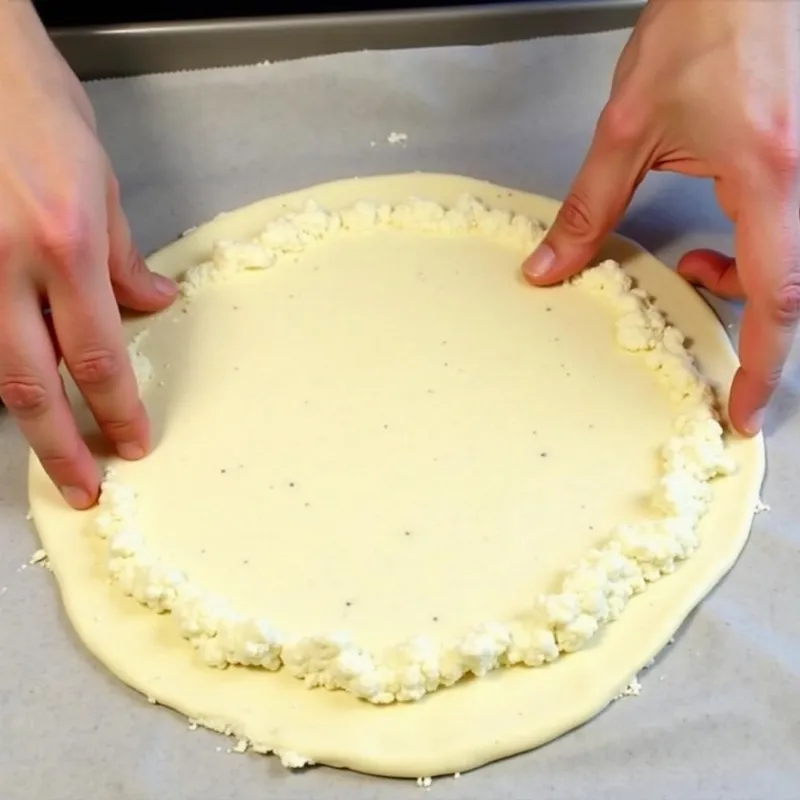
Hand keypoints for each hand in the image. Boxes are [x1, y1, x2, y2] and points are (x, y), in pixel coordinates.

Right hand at [0, 3, 176, 507]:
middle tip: (83, 488)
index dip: (116, 408)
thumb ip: (122, 255)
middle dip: (60, 445)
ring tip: (46, 452)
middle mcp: (4, 262)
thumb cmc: (32, 102)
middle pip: (34, 382)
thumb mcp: (100, 178)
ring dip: (20, 419)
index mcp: (64, 241)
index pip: (100, 352)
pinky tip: (8, 392)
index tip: (131, 442)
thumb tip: (153, 305)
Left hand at [523, 0, 799, 435]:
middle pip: (791, 288)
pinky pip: (788, 231)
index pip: (776, 293)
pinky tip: (716, 236)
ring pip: (791, 262)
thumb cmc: (703, 26)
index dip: (764, 364)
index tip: (745, 409)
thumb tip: (549, 266)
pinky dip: (752, 251)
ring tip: (694, 270)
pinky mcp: (798, 161)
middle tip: (720, 362)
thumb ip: (588, 207)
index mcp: (769, 175)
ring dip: (743, 282)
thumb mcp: (627, 129)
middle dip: (754, 331)